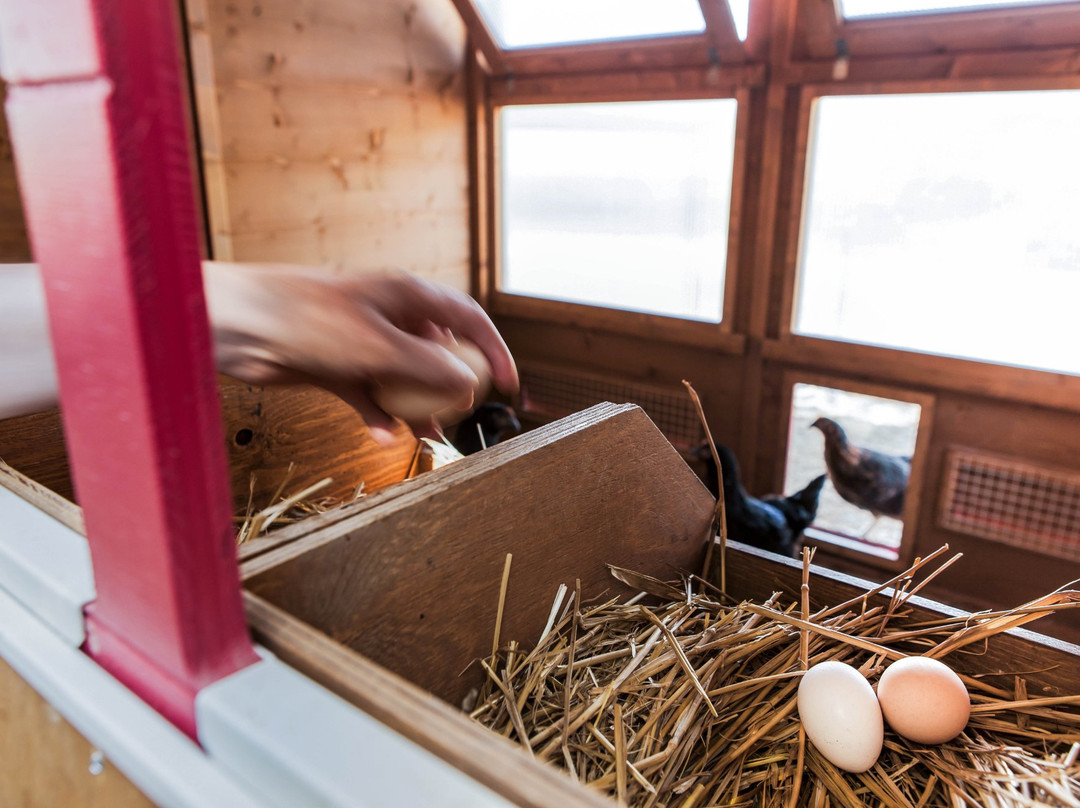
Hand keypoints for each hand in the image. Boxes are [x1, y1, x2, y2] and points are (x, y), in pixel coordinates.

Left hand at [203, 262, 518, 442]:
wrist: (239, 325)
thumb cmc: (307, 318)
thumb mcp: (379, 346)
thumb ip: (428, 367)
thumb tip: (468, 386)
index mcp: (408, 296)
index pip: (468, 320)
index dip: (493, 351)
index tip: (507, 384)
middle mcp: (389, 315)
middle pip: (437, 352)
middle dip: (452, 387)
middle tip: (462, 416)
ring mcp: (362, 341)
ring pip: (404, 378)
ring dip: (417, 407)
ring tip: (429, 436)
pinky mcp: (336, 365)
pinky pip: (370, 394)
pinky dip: (378, 414)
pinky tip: (382, 435)